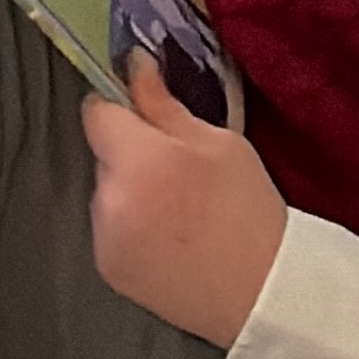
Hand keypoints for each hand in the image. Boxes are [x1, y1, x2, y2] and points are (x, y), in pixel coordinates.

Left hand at [82, 55, 287, 347]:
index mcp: (138, 161)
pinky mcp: (107, 268)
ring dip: (129, 190)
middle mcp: (109, 200)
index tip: (141, 107)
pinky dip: (130, 226)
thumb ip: (163, 103)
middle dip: (131, 151)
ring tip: (178, 209)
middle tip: (179, 167)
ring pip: (106, 192)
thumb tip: (132, 66)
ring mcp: (104, 238)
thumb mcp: (218, 143)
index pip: (96, 111)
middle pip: (104, 154)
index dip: (117, 103)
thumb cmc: (249, 213)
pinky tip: (170, 237)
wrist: (262, 293)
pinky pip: (110, 228)